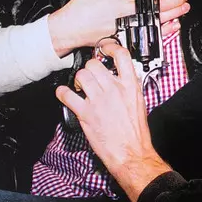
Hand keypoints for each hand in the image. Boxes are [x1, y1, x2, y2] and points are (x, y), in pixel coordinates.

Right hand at [49, 0, 189, 54]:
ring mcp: (129, 28)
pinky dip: (161, 33)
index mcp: (125, 0)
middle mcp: (130, 15)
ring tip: (183, 13)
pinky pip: (148, 36)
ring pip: (157, 25)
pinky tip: (170, 28)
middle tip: (185, 0)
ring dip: (172, 19)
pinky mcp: (126, 38)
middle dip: (176, 6)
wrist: (71, 28)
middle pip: (159, 12)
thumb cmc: (82, 6)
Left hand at [56, 41, 170, 201]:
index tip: (105, 49)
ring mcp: (99, 100)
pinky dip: (62, 93)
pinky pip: (67, 94)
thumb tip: (119, 80)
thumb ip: (128, 88)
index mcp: (131, 86)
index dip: (110, 48)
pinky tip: (65, 95)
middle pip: (94, 64)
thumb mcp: (138, 104)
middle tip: (90, 77)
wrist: (132, 153)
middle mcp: (114, 90)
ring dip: (78, 80)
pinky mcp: (86, 113)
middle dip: (89, 69)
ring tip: (81, 88)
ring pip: (81, 75)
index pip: (121, 55)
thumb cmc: (136, 133)